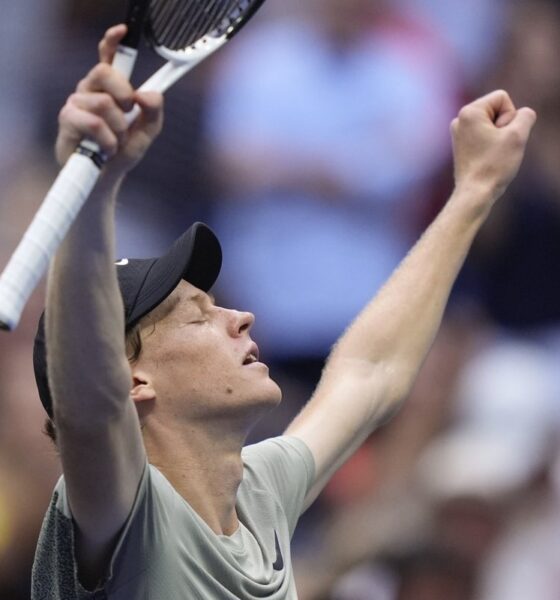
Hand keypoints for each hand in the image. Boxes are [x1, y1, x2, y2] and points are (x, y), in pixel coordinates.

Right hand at [55, 25, 163, 176]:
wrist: (106, 179)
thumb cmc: (122, 152)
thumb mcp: (148, 132)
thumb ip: (154, 111)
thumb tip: (146, 94)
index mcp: (109, 88)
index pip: (108, 58)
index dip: (112, 42)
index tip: (123, 31)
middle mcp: (90, 90)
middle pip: (106, 72)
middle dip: (124, 95)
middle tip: (128, 115)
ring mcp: (76, 103)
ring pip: (103, 102)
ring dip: (118, 129)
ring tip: (115, 143)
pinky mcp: (67, 120)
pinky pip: (93, 122)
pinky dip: (107, 140)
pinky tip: (106, 150)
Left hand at [451, 90, 535, 208]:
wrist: (474, 194)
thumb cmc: (493, 165)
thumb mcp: (518, 135)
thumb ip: (526, 116)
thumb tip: (522, 115)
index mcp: (468, 112)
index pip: (502, 98)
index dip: (510, 115)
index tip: (502, 136)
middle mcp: (459, 120)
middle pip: (496, 110)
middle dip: (505, 126)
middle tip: (498, 147)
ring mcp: (458, 134)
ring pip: (492, 125)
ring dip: (499, 137)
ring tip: (492, 155)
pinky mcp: (461, 147)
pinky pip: (485, 137)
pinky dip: (491, 146)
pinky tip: (488, 160)